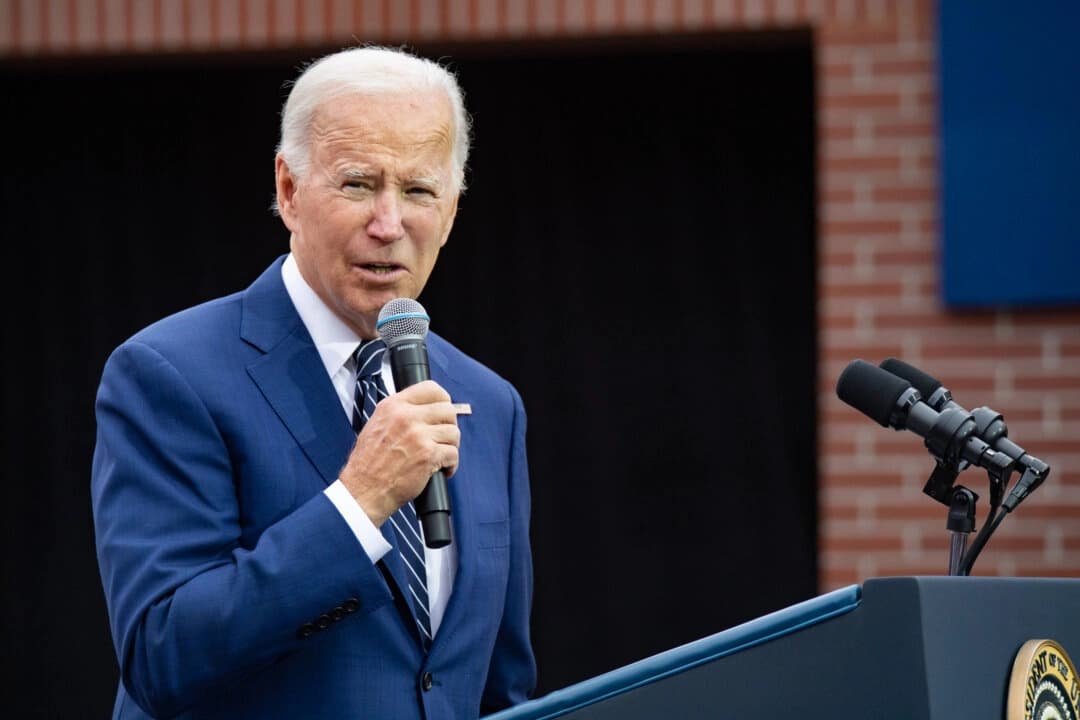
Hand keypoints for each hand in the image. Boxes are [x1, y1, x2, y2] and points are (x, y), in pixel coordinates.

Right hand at [339, 380, 459, 526]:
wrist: (364, 491)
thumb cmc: (368, 464)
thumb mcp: (376, 425)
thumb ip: (398, 413)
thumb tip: (422, 410)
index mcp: (393, 406)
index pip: (430, 388)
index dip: (443, 400)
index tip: (443, 412)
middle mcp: (406, 417)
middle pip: (447, 409)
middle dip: (449, 425)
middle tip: (443, 438)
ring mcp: (418, 435)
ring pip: (453, 432)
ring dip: (451, 446)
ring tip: (441, 456)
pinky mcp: (428, 455)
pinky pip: (453, 454)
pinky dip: (451, 464)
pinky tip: (442, 470)